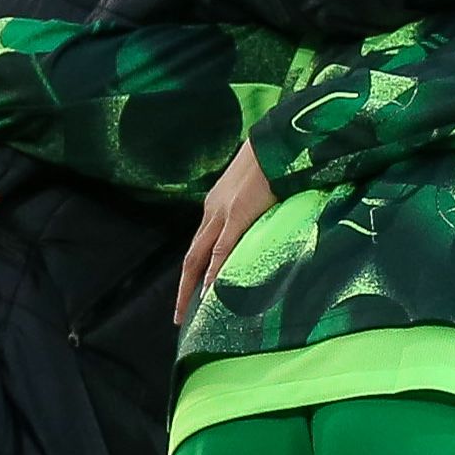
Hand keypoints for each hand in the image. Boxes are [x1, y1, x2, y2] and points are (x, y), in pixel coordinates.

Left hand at [178, 144, 275, 320]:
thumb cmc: (273, 158)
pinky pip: (222, 248)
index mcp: (217, 205)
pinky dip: (214, 270)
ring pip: (198, 257)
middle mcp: (212, 211)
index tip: (193, 293)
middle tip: (179, 316)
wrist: (276, 138)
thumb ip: (257, 207)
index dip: (194, 271)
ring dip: (189, 287)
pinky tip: (209, 290)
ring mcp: (222, 213)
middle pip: (191, 257)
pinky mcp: (238, 213)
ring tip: (186, 313)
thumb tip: (266, 221)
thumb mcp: (259, 188)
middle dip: (182, 288)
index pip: (201, 245)